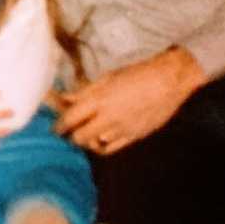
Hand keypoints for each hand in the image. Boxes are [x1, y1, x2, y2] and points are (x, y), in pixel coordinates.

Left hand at [55, 46, 206, 153]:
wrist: (169, 81)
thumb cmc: (137, 74)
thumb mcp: (107, 78)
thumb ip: (84, 92)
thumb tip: (65, 98)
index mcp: (99, 100)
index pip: (69, 120)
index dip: (59, 126)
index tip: (55, 127)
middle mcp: (109, 118)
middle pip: (79, 137)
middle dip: (71, 136)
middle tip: (68, 131)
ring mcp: (122, 130)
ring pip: (94, 145)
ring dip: (86, 141)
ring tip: (85, 133)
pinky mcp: (134, 136)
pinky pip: (112, 149)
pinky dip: (102, 146)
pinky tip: (100, 139)